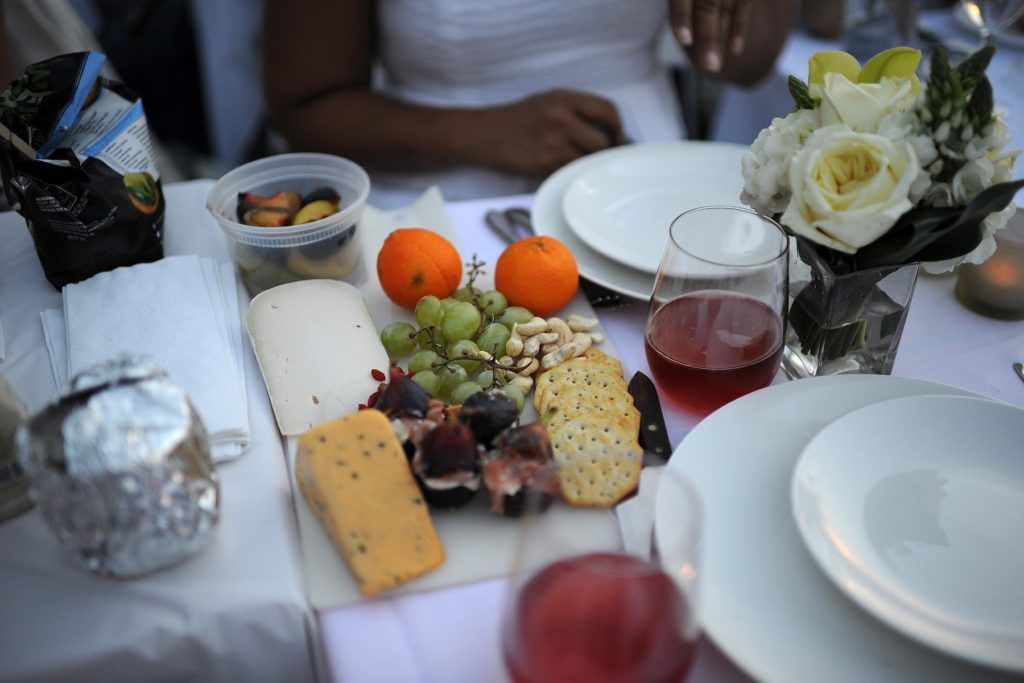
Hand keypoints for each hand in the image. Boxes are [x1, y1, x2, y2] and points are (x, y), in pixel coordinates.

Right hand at [473, 89, 622, 176]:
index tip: (615, 135)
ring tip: (575, 161)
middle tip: (596, 155)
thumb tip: (609, 130)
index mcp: (564, 99)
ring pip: (589, 160)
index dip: (617, 126)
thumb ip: (576, 111)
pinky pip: (571, 172)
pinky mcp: (544, 164)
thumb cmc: (516, 120)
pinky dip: (570, 174)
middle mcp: (561, 118)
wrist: (482, 134)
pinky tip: (560, 168)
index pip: (608, 110)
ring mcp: (553, 142)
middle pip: (604, 141)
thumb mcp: (547, 101)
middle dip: (604, 151)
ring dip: (587, 165)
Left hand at [669, 0, 751, 72]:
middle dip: (708, 37)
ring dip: (720, 39)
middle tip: (708, 67)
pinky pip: (744, 4)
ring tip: (713, 67)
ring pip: (725, 8)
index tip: (684, 41)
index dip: (681, 17)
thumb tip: (674, 38)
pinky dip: (739, 28)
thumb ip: (678, 8)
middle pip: (707, 5)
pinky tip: (734, 51)